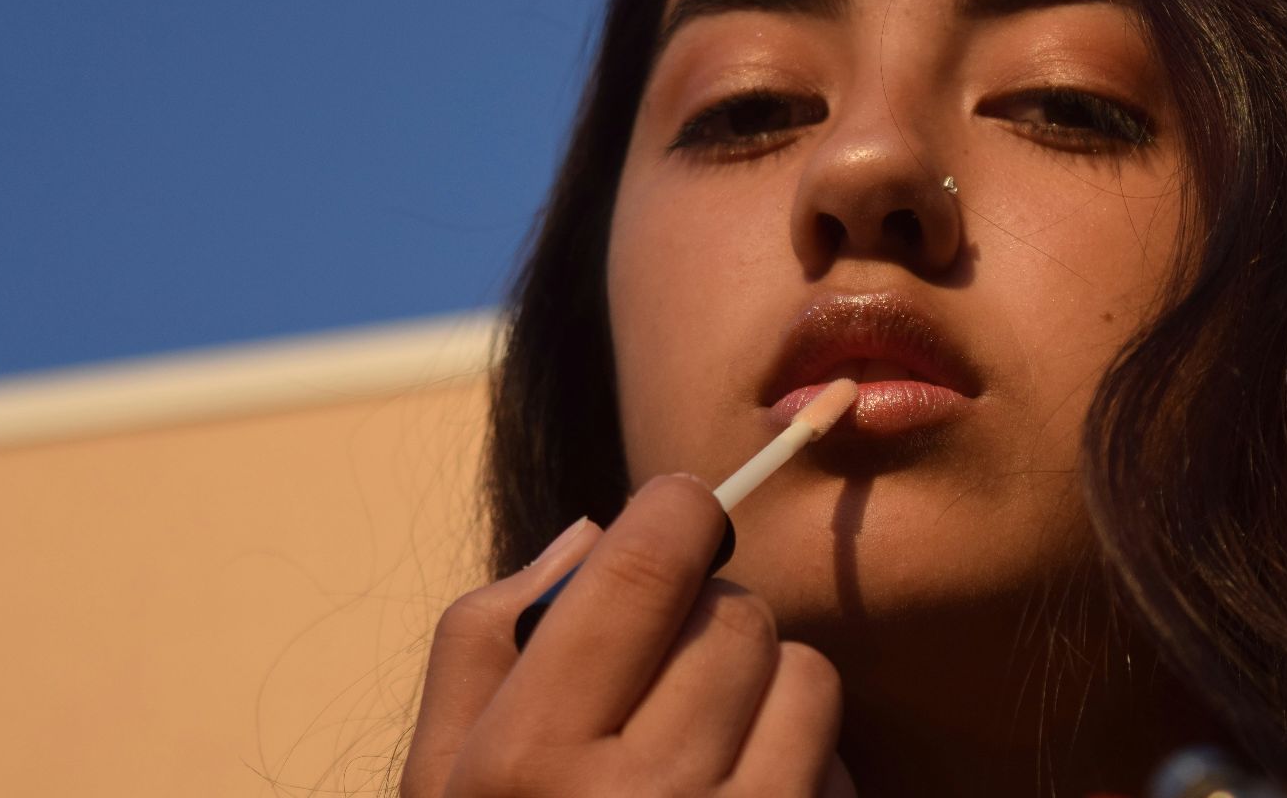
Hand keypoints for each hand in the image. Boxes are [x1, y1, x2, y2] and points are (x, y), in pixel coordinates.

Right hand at [401, 474, 857, 796]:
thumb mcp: (442, 784)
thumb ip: (486, 643)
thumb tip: (594, 532)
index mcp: (526, 769)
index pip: (645, 568)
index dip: (674, 515)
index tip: (678, 516)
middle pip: (737, 616)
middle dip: (708, 623)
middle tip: (667, 678)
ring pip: (807, 677)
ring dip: (767, 693)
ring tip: (707, 751)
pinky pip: (843, 765)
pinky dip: (806, 769)